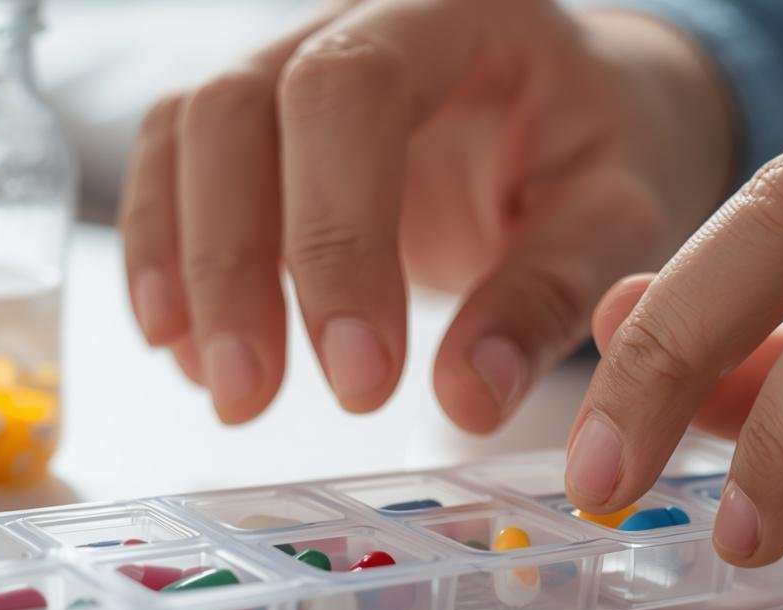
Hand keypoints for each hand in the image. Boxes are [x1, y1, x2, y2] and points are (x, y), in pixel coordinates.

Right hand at [121, 0, 732, 428]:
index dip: (336, 232)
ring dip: (184, 267)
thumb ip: (548, 295)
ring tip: (223, 388)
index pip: (354, 91)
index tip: (360, 377)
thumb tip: (468, 398)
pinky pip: (176, 167)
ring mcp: (292, 61)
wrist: (587, 109)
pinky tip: (189, 350)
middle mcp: (354, 16)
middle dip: (234, 264)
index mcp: (457, 11)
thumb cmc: (607, 151)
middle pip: (240, 107)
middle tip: (254, 398)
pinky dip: (167, 260)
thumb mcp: (615, 216)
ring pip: (186, 133)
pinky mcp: (261, 125)